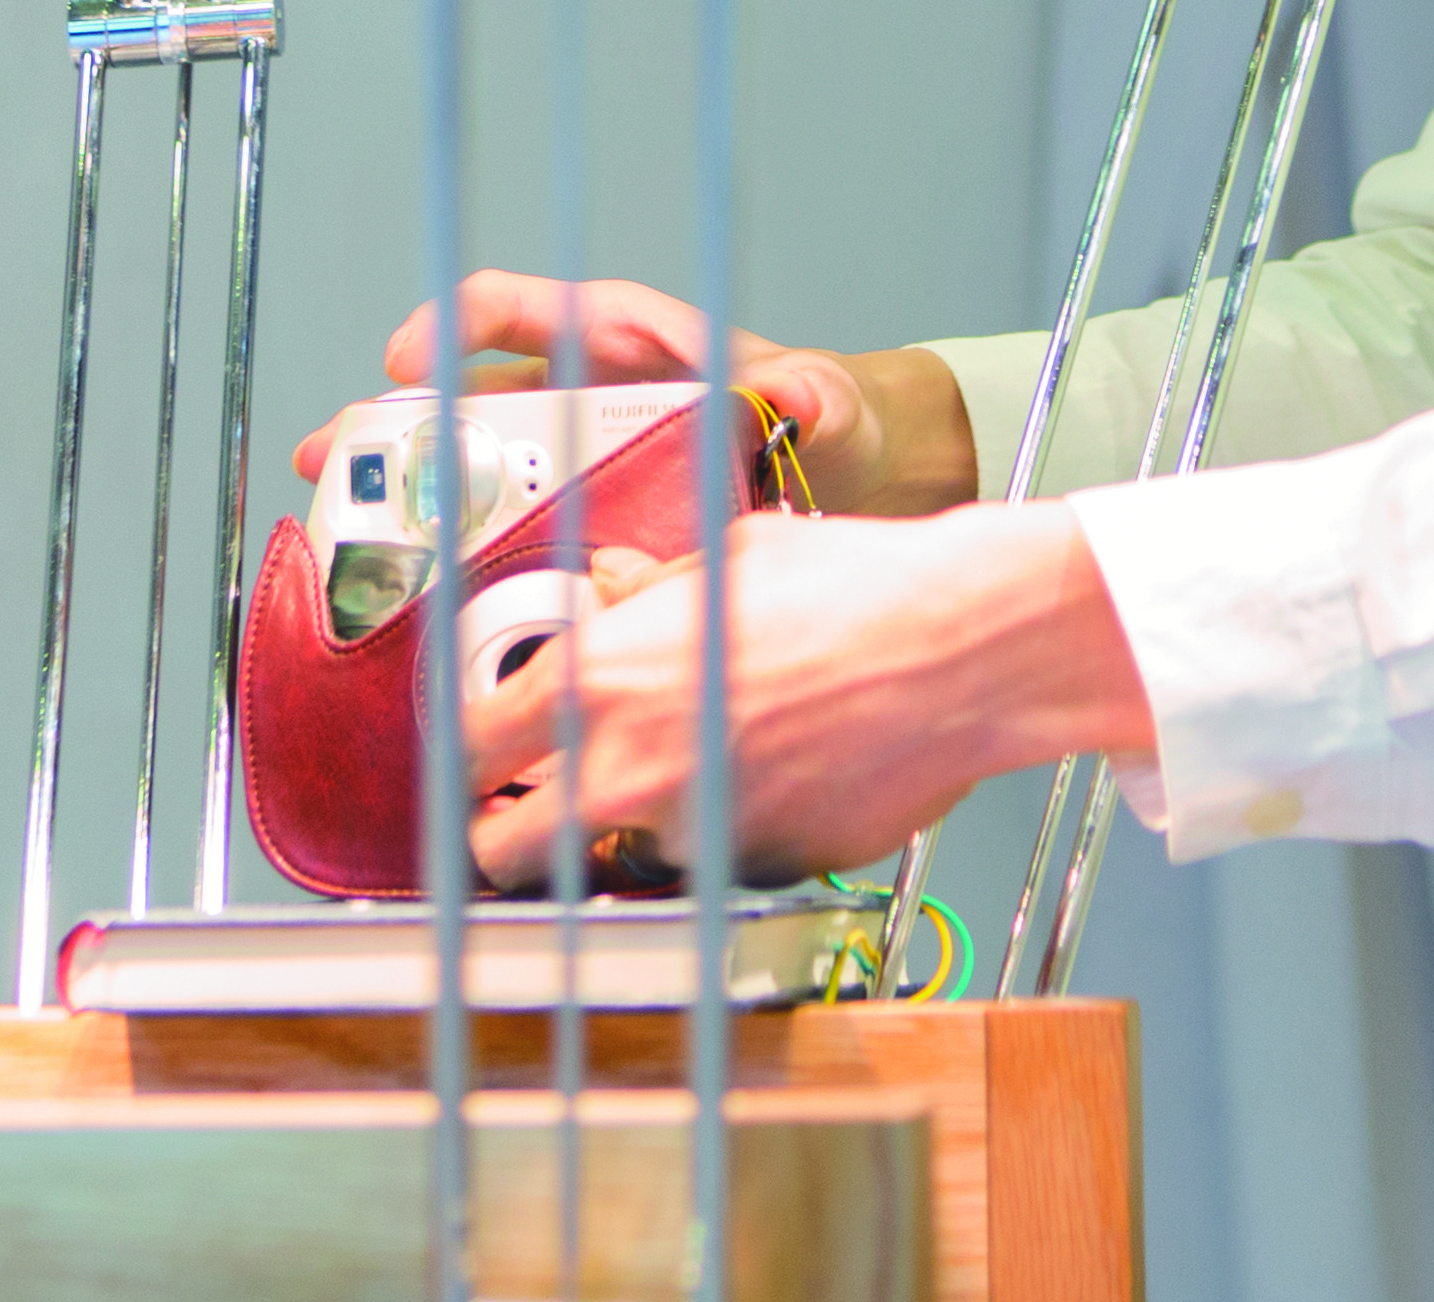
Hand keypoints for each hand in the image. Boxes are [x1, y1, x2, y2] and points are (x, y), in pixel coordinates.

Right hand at [291, 272, 980, 518]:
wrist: (834, 472)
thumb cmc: (813, 413)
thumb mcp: (816, 400)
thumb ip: (809, 397)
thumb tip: (794, 396)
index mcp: (615, 338)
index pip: (516, 308)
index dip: (453, 325)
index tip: (408, 360)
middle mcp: (576, 389)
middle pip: (460, 390)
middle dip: (389, 421)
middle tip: (331, 456)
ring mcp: (567, 455)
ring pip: (461, 461)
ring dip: (396, 488)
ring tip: (334, 522)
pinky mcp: (574, 514)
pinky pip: (499, 523)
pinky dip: (450, 547)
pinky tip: (409, 586)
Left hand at [454, 507, 1152, 892]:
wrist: (963, 648)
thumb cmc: (856, 588)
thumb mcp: (729, 562)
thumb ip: (647, 594)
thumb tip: (611, 587)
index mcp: (599, 679)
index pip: (470, 749)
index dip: (472, 761)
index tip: (484, 764)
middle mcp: (627, 769)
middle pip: (505, 852)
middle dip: (510, 838)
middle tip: (537, 815)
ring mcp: (694, 835)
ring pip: (623, 862)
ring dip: (638, 834)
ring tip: (701, 773)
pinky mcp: (761, 873)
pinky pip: (715, 870)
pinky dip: (727, 842)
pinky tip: (775, 782)